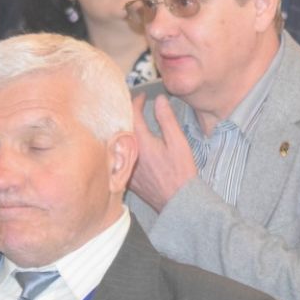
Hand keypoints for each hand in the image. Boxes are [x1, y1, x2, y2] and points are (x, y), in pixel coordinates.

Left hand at [129, 94, 197, 212]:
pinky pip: (120, 156)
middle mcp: (129, 153)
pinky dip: (124, 145)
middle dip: (127, 113)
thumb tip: (160, 100)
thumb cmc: (181, 172)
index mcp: (141, 142)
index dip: (136, 102)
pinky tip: (130, 144)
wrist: (178, 202)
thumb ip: (167, 119)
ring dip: (124, 129)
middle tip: (133, 105)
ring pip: (119, 141)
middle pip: (121, 126)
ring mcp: (125, 166)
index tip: (142, 97)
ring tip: (130, 121)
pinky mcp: (126, 176)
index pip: (132, 114)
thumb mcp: (178, 142)